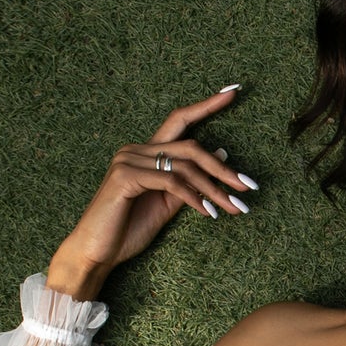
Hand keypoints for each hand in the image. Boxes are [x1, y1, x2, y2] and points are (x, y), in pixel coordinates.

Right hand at [45, 87, 257, 298]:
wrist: (96, 253)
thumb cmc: (127, 230)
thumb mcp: (166, 206)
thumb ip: (190, 182)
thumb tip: (220, 154)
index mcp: (145, 152)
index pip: (180, 120)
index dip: (206, 105)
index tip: (233, 92)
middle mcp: (135, 149)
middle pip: (191, 147)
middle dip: (223, 168)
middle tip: (249, 186)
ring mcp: (128, 161)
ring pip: (185, 166)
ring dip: (215, 189)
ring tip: (236, 208)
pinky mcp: (125, 177)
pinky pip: (171, 182)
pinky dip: (194, 198)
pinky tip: (208, 214)